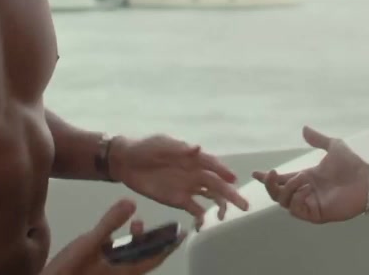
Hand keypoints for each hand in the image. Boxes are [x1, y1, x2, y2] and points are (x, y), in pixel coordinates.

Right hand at [42, 199, 182, 274]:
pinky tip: (111, 235)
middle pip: (143, 258)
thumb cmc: (70, 270)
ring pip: (129, 258)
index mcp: (125, 271)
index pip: (154, 258)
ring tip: (136, 224)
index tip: (181, 234)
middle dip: (152, 241)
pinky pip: (116, 258)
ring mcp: (109, 274)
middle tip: (160, 226)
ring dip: (134, 242)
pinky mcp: (97, 272)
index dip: (168, 246)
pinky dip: (119, 246)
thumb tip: (130, 202)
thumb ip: (110, 222)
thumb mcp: (90, 243)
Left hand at [111, 135, 249, 228]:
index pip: (212, 164)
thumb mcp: (161, 144)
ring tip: (223, 216)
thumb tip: (197, 148)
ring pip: (210, 197)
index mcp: (192, 157)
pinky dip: (200, 217)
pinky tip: (203, 225)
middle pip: (216, 184)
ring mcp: (187, 187)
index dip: (223, 171)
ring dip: (219, 206)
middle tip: (243, 205)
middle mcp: (194, 172)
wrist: (125, 162)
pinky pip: (194, 209)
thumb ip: (179, 148)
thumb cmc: (145, 148)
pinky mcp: (178, 200)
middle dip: (230, 194)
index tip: (233, 180)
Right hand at [253, 126, 368, 223]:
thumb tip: (304, 128)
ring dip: (288, 189)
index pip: (282, 180)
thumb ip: (318, 139)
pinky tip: (305, 188)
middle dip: (270, 185)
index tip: (255, 173)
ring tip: (302, 178)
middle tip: (271, 174)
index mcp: (306, 178)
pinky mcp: (316, 214)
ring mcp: (309, 204)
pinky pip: (297, 210)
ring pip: (284, 202)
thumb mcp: (334, 146)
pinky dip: (296, 198)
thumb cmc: (352, 165)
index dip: (268, 178)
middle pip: (278, 193)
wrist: (366, 181)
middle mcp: (305, 192)